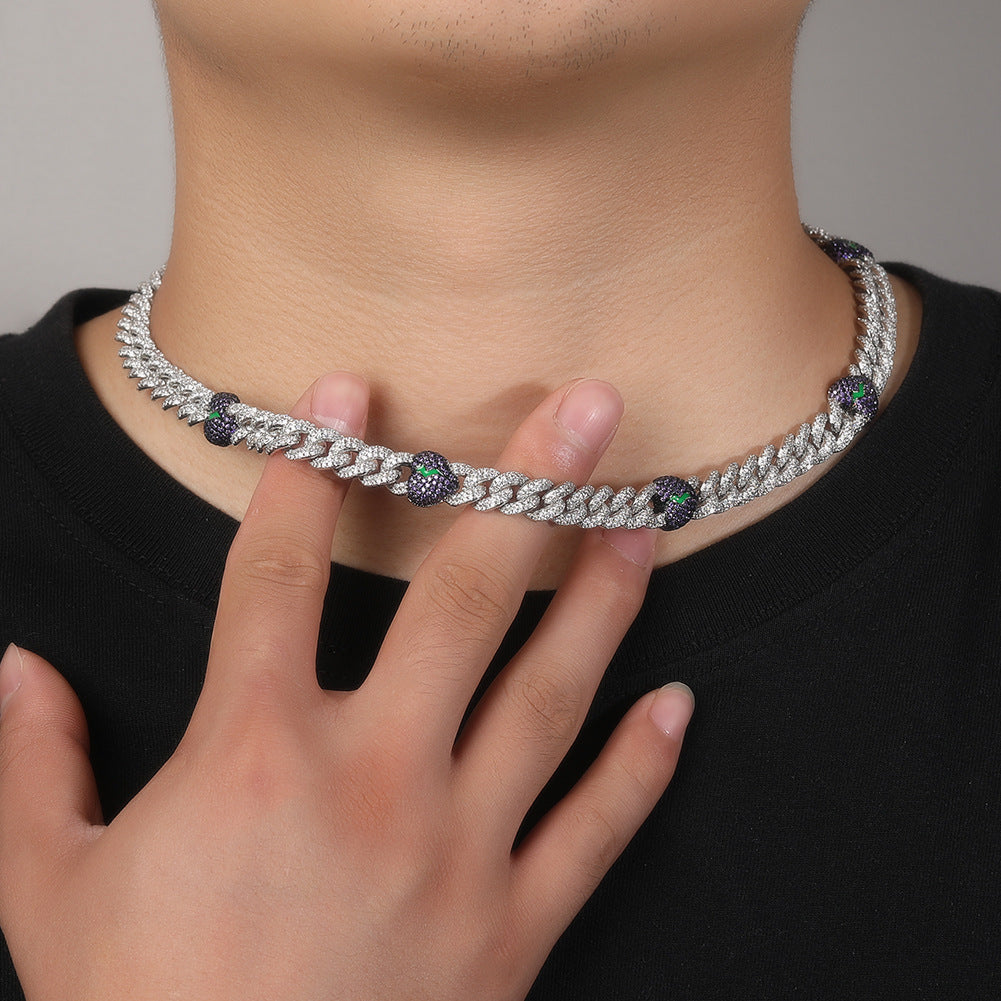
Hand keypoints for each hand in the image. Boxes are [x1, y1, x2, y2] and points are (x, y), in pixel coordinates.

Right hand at [0, 372, 692, 1000]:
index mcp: (252, 759)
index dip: (308, 473)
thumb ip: (35, 769)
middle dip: (526, 492)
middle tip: (582, 412)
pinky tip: (679, 704)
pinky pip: (595, 831)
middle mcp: (372, 782)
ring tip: (642, 526)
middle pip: (461, 601)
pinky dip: (643, 767)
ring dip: (603, 602)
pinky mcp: (512, 930)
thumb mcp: (51, 895)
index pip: (280, 574)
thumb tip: (15, 673)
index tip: (342, 393)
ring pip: (550, 697)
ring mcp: (456, 853)